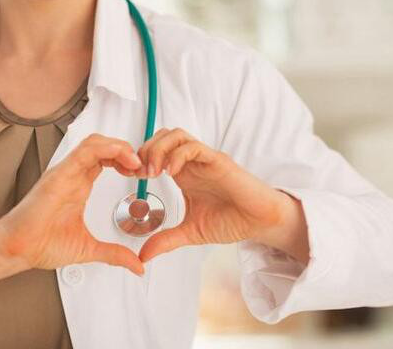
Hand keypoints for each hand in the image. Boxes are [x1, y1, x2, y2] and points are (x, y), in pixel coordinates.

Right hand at [0, 134, 144, 275]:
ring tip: (136, 161)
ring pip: (96, 142)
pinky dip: (107, 149)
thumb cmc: (41, 244)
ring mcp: (67, 172)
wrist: (17, 249)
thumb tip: (136, 265)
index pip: (107, 160)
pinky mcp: (60, 174)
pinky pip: (85, 151)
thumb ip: (115, 254)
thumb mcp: (89, 249)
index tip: (143, 173)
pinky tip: (123, 157)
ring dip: (120, 147)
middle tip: (144, 166)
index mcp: (80, 185)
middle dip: (128, 151)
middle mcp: (74, 175)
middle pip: (105, 146)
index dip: (128, 161)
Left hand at [135, 128, 309, 263]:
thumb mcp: (190, 232)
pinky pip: (194, 147)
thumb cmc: (232, 221)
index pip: (156, 151)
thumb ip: (166, 240)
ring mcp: (205, 160)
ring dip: (159, 149)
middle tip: (140, 173)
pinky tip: (172, 173)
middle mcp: (192, 162)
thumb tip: (142, 256)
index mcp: (184, 173)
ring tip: (154, 171)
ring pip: (176, 135)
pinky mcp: (218, 161)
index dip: (139, 160)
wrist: (260, 222)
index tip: (132, 178)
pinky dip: (178, 155)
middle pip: (162, 136)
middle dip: (145, 150)